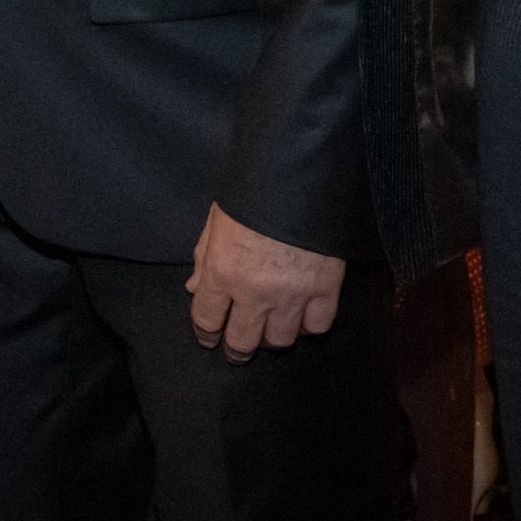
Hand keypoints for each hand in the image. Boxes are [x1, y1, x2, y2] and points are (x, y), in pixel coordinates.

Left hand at [186, 204, 345, 359]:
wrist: (301, 172)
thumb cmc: (253, 190)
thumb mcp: (217, 218)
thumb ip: (204, 258)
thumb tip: (195, 289)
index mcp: (223, 270)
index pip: (207, 320)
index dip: (206, 333)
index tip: (209, 337)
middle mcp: (255, 290)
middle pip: (242, 341)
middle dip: (236, 348)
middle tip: (238, 347)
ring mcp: (292, 293)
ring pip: (279, 341)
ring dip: (272, 337)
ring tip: (270, 328)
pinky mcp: (326, 288)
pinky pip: (316, 326)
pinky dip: (308, 325)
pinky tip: (302, 316)